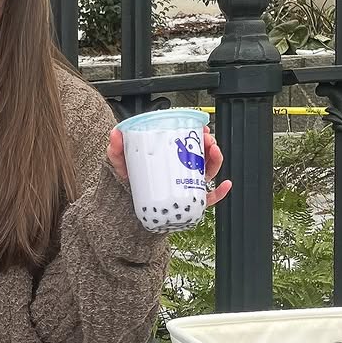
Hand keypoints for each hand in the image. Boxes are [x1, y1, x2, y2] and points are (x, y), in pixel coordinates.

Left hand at [107, 124, 232, 207]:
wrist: (127, 213)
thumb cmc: (129, 187)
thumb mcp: (122, 166)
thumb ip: (116, 151)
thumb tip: (116, 133)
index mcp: (170, 161)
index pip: (188, 145)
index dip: (198, 135)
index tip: (202, 129)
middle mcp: (181, 173)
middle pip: (203, 156)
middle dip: (210, 145)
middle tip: (208, 140)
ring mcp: (187, 188)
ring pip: (209, 173)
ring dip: (216, 161)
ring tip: (214, 153)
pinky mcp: (189, 204)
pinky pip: (209, 199)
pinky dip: (221, 192)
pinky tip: (226, 185)